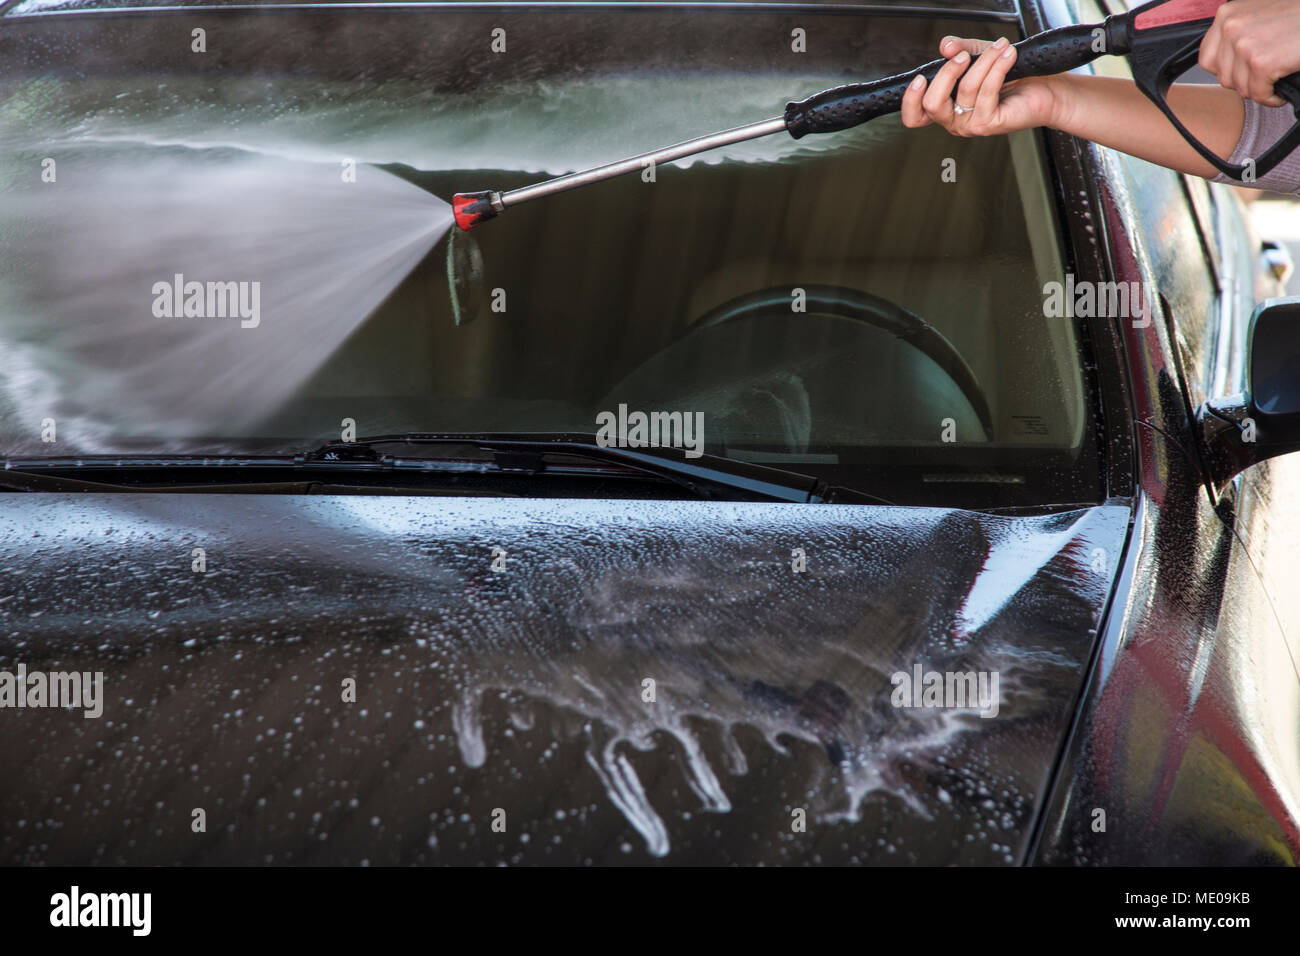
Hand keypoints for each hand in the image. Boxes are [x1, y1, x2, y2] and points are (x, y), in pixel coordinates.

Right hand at [900, 36, 1062, 137]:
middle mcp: (954, 122)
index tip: (921, 78)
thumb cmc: (1013, 78)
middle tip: (965, 55)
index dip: (911, 100)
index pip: (915, 117)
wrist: (1045, 91)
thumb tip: (946, 46)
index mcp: (946, 109)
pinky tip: (1007, 55)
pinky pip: (987, 91)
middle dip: (948, 72)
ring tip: (1000, 47)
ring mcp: (970, 126)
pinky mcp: (989, 124)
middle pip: (933, 103)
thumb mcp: (980, 57)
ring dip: (984, 61)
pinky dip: (997, 67)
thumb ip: (960, 50)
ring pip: (965, 89)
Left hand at [1199, 0, 1299, 106]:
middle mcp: (1231, 26)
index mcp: (1227, 14)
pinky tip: (1282, 88)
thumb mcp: (1260, 15)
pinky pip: (1258, 95)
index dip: (1228, 71)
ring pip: (1240, 88)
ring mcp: (1245, 44)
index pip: (1207, 60)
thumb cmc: (1298, 16)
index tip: (1246, 71)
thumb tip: (1222, 64)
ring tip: (1277, 77)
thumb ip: (1238, 33)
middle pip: (1223, 77)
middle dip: (1246, 82)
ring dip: (1260, 89)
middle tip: (1266, 75)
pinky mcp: (1262, 62)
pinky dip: (1272, 97)